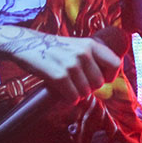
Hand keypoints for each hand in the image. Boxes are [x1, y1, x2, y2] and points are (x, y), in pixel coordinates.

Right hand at [0, 31, 121, 101]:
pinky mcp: (59, 76)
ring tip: (67, 84)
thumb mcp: (76, 46)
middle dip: (89, 88)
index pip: (116, 63)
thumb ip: (91, 57)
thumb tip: (106, 79)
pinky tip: (62, 91)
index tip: (101, 79)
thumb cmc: (53, 48)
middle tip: (76, 83)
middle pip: (99, 83)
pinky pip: (73, 97)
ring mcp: (71, 64)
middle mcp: (83, 53)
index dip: (110, 76)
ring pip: (86, 93)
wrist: (25, 44)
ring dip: (77, 94)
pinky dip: (68, 98)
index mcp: (90, 44)